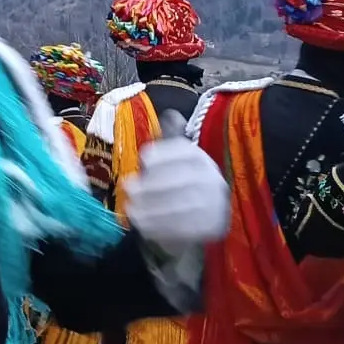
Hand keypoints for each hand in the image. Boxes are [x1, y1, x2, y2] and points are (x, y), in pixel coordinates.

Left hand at [119, 112, 229, 247]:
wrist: (201, 216)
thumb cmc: (178, 181)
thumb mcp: (174, 158)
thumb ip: (168, 138)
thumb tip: (172, 114)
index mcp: (200, 157)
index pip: (183, 152)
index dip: (163, 154)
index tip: (144, 159)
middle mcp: (212, 178)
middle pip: (181, 180)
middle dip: (151, 185)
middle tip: (128, 189)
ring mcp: (215, 204)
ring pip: (182, 206)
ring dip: (152, 209)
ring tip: (132, 210)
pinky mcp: (212, 227)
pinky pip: (185, 229)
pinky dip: (162, 228)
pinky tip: (144, 226)